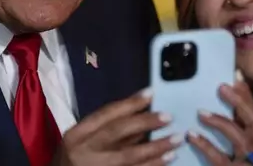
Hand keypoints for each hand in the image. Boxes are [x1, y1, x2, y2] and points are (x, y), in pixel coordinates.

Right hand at [52, 88, 182, 165]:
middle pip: (116, 132)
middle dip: (144, 122)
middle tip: (168, 116)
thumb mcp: (83, 138)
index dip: (129, 104)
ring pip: (129, 156)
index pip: (105, 114)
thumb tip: (142, 110)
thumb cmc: (76, 156)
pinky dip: (152, 165)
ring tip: (176, 139)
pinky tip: (167, 159)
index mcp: (76, 134)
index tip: (151, 94)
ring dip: (156, 148)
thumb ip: (107, 127)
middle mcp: (85, 150)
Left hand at [186, 72, 252, 164]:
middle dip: (240, 102)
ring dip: (220, 121)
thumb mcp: (246, 157)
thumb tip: (214, 112)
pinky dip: (205, 145)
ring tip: (201, 112)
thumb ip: (238, 139)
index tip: (236, 78)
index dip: (249, 97)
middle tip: (222, 86)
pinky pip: (219, 159)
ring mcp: (251, 165)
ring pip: (240, 138)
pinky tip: (191, 136)